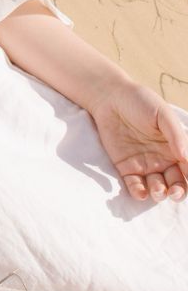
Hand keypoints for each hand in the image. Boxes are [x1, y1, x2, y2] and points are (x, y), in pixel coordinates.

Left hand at [88, 81, 187, 201]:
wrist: (110, 97)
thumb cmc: (141, 102)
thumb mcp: (162, 114)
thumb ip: (176, 135)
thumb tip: (187, 158)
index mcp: (176, 147)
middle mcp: (163, 159)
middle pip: (176, 183)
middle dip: (178, 192)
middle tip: (174, 193)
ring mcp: (145, 165)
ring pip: (157, 187)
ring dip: (160, 193)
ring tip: (157, 190)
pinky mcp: (126, 167)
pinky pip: (134, 185)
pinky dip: (139, 192)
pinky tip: (140, 193)